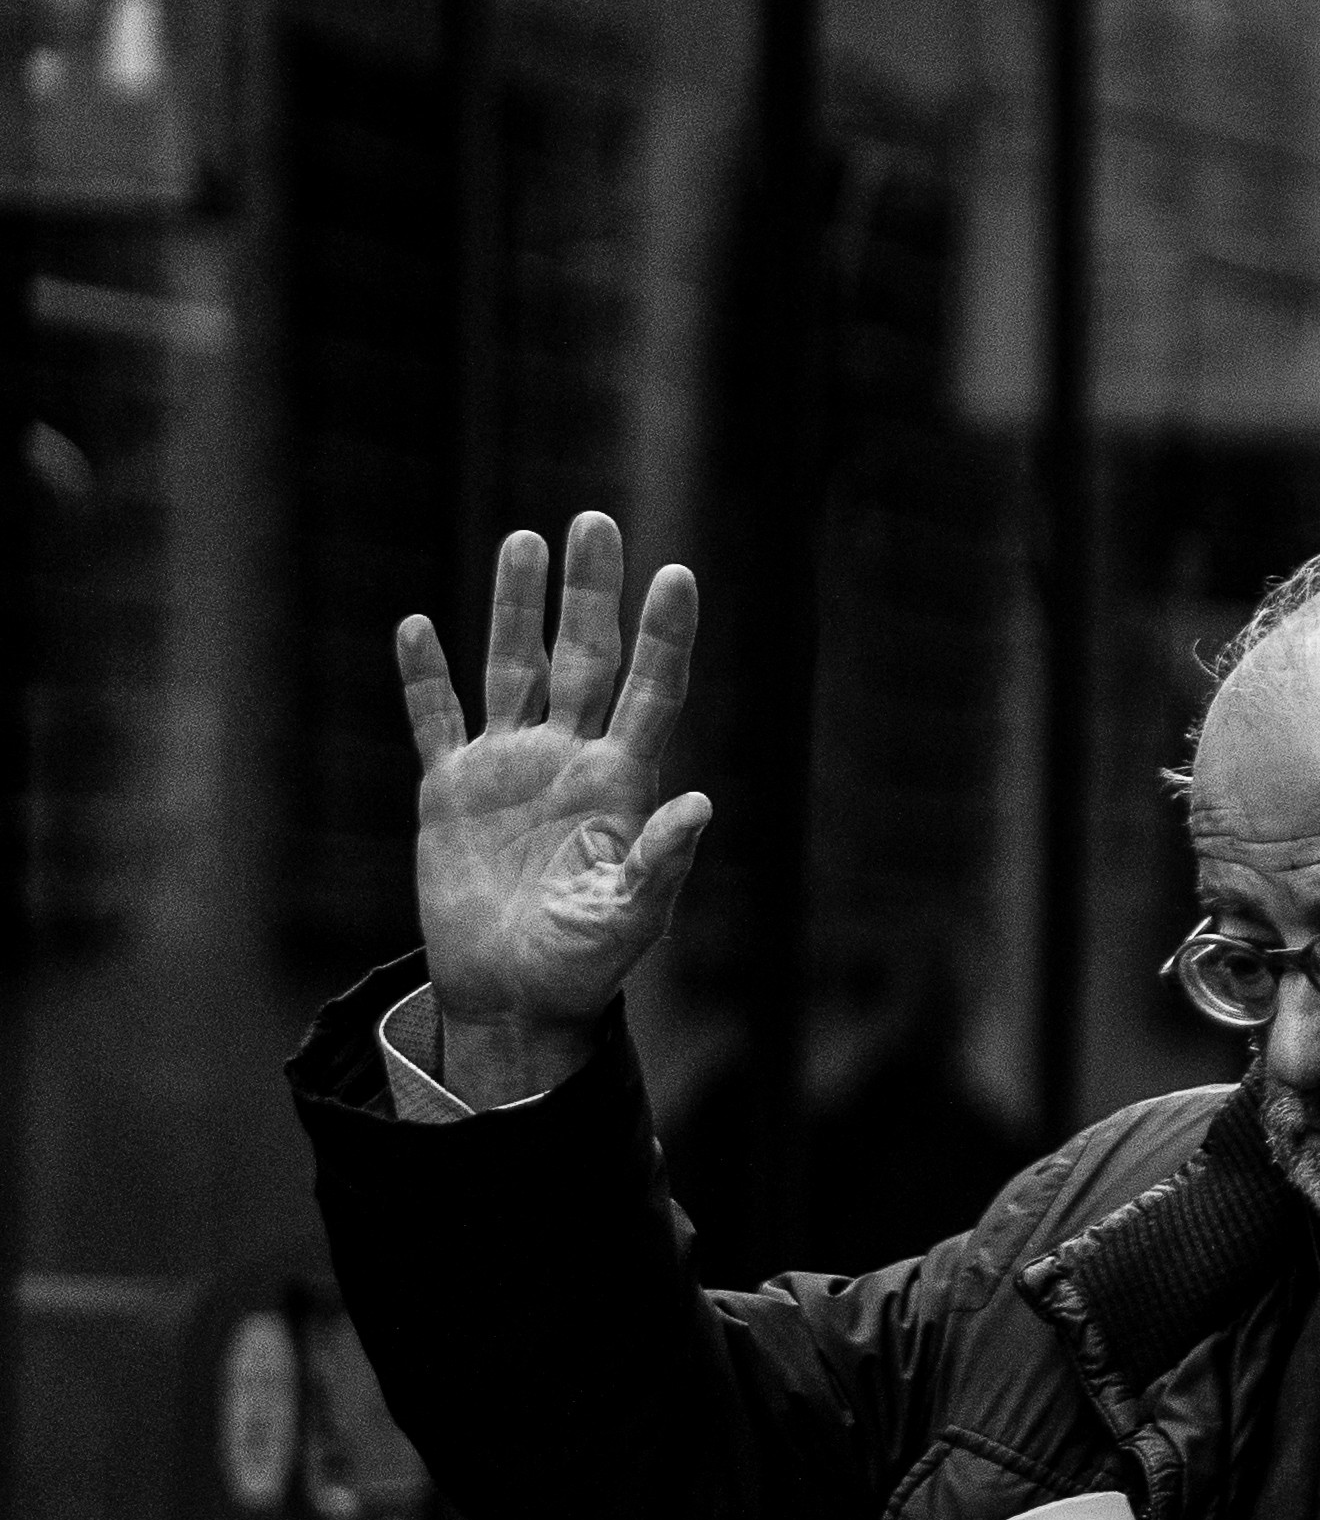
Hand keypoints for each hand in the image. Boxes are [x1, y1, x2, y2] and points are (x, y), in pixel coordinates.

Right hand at [396, 512, 709, 1102]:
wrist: (514, 998)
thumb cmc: (585, 964)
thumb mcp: (631, 917)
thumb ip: (660, 862)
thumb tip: (701, 805)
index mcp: (621, 783)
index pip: (650, 690)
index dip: (663, 635)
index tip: (677, 574)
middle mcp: (568, 759)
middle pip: (583, 658)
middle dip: (588, 593)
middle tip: (595, 521)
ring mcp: (508, 768)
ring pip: (513, 669)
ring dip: (514, 609)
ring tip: (522, 541)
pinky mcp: (450, 790)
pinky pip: (436, 720)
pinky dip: (425, 678)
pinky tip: (418, 627)